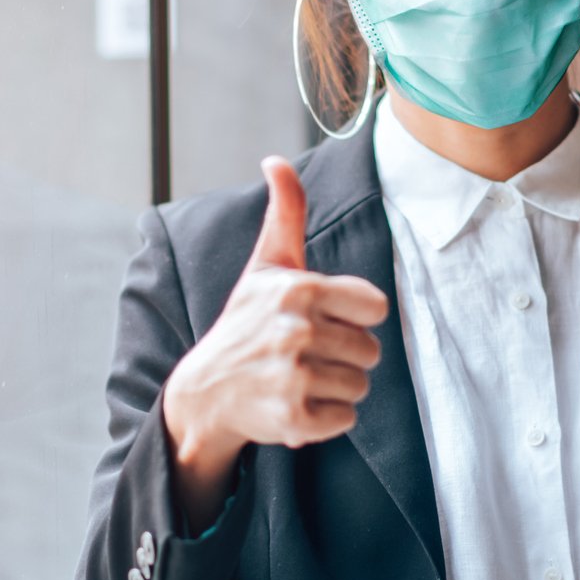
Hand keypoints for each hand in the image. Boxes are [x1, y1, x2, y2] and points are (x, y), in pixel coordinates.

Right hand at [161, 156, 389, 529]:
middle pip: (370, 351)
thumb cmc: (245, 322)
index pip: (375, 307)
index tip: (323, 319)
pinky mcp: (292, 418)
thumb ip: (285, 213)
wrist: (203, 391)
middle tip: (304, 354)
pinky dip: (325, 419)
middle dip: (344, 356)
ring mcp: (293, 376)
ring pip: (360, 386)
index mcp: (298, 289)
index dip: (354, 317)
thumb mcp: (265, 266)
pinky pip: (345, 420)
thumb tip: (275, 160)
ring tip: (299, 378)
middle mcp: (295, 331)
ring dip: (336, 388)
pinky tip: (295, 404)